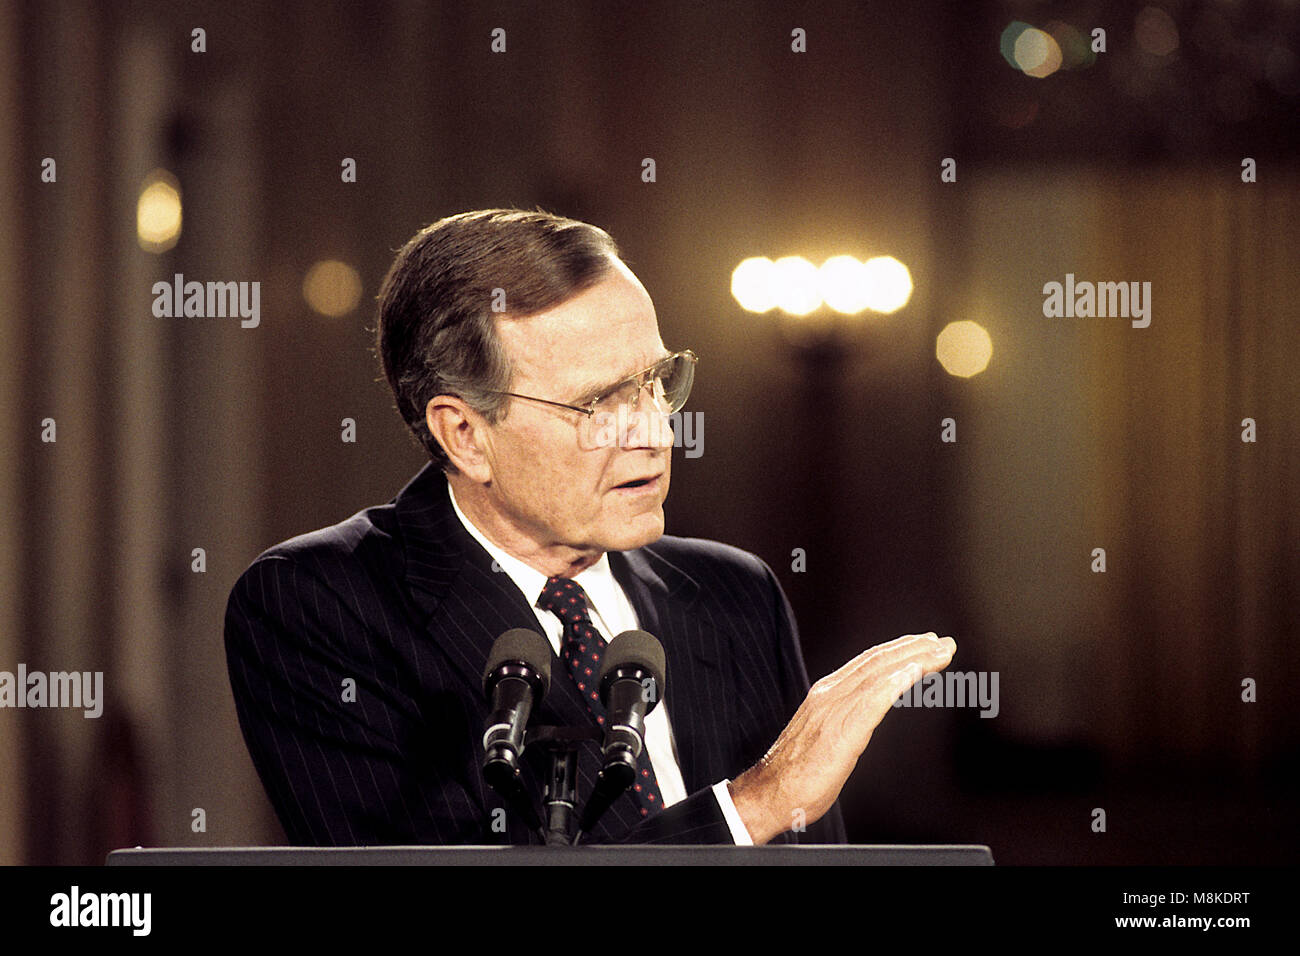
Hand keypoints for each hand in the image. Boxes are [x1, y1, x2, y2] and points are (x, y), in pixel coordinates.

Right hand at [728, 632, 955, 844]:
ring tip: (940, 654)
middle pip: (877, 662)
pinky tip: (915, 672)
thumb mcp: (823, 738)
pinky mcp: (842, 730)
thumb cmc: (795, 775)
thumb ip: (843, 722)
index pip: (867, 664)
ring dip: (914, 660)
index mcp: (825, 695)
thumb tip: (862, 720)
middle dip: (913, 650)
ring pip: (880, 675)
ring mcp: (834, 710)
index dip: (897, 651)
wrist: (770, 794)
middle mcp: (829, 695)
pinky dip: (896, 681)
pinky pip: (874, 699)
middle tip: (942, 644)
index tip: (922, 646)